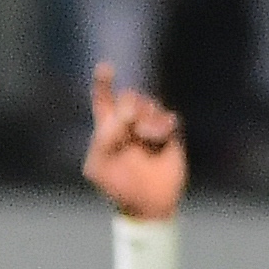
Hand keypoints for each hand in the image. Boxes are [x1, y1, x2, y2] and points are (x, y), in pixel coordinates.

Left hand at [82, 64, 184, 221]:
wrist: (146, 202)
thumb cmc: (117, 185)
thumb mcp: (99, 165)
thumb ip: (104, 138)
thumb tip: (126, 115)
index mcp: (106, 130)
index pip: (103, 101)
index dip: (104, 83)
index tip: (106, 67)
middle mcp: (128, 124)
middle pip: (130, 97)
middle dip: (131, 105)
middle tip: (130, 122)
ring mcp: (149, 127)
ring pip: (150, 105)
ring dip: (147, 117)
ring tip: (147, 136)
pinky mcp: (169, 133)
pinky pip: (168, 118)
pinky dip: (162, 125)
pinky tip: (160, 137)